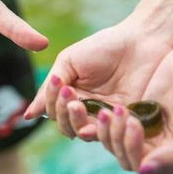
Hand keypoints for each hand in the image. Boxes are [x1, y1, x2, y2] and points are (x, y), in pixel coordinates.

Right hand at [25, 16, 172, 143]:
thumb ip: (51, 87)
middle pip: (66, 127)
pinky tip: (109, 111)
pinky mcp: (127, 122)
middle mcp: (87, 110)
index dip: (52, 102)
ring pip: (85, 133)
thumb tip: (28, 115)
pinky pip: (111, 134)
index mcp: (71, 96)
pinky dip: (105, 126)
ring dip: (80, 122)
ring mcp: (107, 117)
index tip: (60, 84)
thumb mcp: (70, 61)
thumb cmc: (104, 46)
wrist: (144, 40)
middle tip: (72, 97)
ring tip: (82, 105)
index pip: (54, 112)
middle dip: (65, 113)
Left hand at [95, 31, 172, 173]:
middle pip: (124, 156)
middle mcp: (160, 153)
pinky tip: (104, 109)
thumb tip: (144, 170)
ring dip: (108, 129)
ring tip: (107, 110)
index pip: (143, 165)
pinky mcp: (134, 119)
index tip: (135, 121)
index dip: (133, 147)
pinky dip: (105, 122)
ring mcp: (145, 136)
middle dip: (117, 135)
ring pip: (114, 144)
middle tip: (119, 110)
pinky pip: (111, 128)